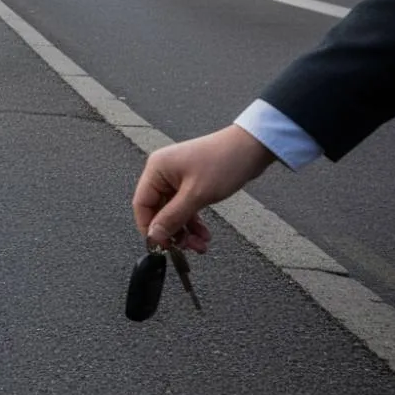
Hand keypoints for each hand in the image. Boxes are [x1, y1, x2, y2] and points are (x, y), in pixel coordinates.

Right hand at [131, 125, 276, 252]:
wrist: (252, 147)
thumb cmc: (224, 162)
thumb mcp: (196, 195)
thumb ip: (172, 217)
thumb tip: (153, 235)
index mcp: (157, 169)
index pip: (142, 204)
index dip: (149, 227)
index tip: (162, 246)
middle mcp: (163, 172)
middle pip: (157, 210)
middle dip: (172, 231)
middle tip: (186, 247)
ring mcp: (177, 178)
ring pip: (173, 212)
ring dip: (185, 230)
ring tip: (200, 244)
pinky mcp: (191, 183)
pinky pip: (185, 207)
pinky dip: (193, 222)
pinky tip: (204, 235)